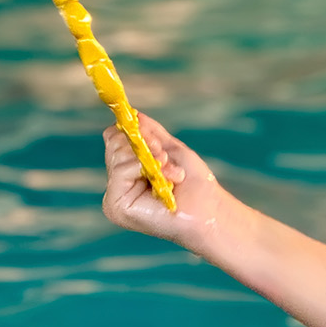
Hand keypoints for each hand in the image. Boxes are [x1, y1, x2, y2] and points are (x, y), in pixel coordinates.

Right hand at [102, 113, 229, 252]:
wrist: (211, 212)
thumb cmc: (196, 185)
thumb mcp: (172, 151)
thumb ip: (151, 133)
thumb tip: (133, 114)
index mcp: (127, 174)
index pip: (115, 139)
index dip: (134, 132)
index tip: (159, 142)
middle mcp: (118, 186)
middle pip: (114, 144)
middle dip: (146, 146)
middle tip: (167, 159)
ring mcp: (115, 198)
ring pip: (118, 155)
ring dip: (152, 159)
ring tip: (173, 175)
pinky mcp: (116, 207)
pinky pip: (121, 171)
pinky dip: (145, 169)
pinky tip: (165, 184)